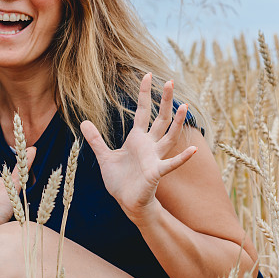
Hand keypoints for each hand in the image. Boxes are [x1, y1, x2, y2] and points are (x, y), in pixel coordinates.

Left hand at [80, 73, 196, 224]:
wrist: (126, 202)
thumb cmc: (119, 180)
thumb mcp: (104, 156)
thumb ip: (96, 139)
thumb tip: (84, 122)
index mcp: (137, 139)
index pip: (143, 112)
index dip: (145, 94)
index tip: (147, 75)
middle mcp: (149, 145)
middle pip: (160, 118)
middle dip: (164, 100)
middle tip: (170, 81)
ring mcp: (154, 158)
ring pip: (169, 136)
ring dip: (177, 123)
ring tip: (185, 107)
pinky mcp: (156, 173)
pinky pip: (171, 164)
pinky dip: (182, 158)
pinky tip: (194, 150)